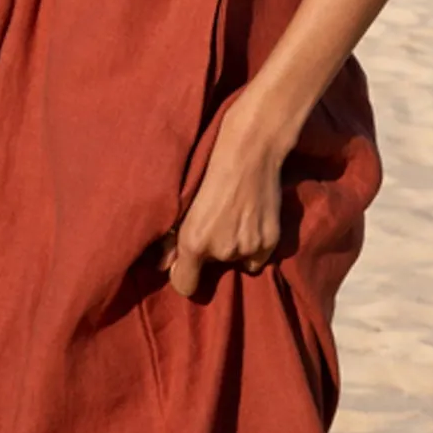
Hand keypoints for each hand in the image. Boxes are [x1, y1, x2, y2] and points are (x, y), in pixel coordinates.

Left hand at [160, 100, 285, 296]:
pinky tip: (250, 219)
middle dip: (211, 253)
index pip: (185, 286)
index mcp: (194, 241)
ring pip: (235, 261)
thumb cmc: (211, 164)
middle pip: (212, 268)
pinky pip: (256, 258)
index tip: (186, 261)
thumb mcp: (184, 198)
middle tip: (216, 221)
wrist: (252, 146)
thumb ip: (171, 237)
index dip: (184, 273)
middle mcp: (221, 250)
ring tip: (234, 216)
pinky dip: (253, 245)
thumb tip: (163, 264)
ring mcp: (248, 247)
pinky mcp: (270, 241)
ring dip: (233, 246)